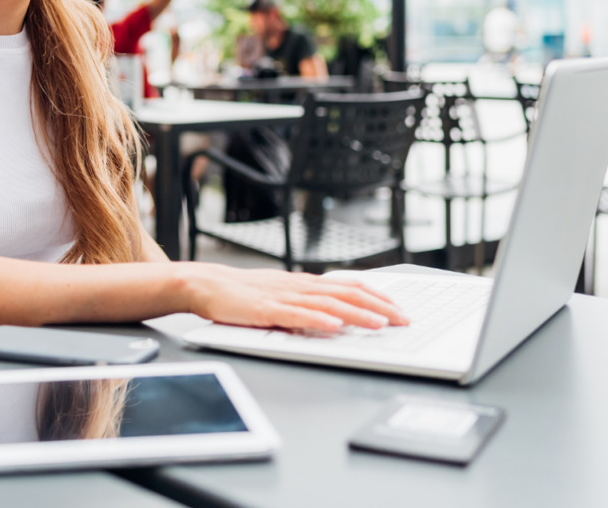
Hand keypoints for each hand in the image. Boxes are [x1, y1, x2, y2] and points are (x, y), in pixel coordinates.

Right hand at [176, 264, 409, 331]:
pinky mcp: (266, 309)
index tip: (399, 308)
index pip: (349, 285)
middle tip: (402, 319)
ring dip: (356, 313)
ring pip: (327, 302)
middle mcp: (299, 286)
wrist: (205, 285)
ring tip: (379, 323)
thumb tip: (337, 315)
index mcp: (304, 283)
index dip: (377, 295)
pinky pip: (295, 314)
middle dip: (378, 306)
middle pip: (346, 292)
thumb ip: (307, 302)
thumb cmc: (241, 294)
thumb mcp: (281, 294)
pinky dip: (317, 318)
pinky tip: (333, 324)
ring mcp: (283, 296)